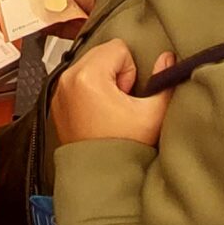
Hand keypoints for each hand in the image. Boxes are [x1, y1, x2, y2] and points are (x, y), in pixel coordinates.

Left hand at [52, 41, 176, 147]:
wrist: (99, 177)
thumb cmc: (124, 146)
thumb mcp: (152, 115)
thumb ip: (164, 81)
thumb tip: (167, 57)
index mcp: (88, 76)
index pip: (118, 48)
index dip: (130, 70)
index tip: (127, 96)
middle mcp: (67, 78)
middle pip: (101, 52)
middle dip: (115, 73)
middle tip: (119, 104)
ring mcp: (59, 90)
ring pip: (90, 65)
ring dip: (103, 80)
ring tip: (109, 110)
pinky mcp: (56, 101)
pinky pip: (78, 80)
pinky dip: (89, 89)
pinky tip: (98, 113)